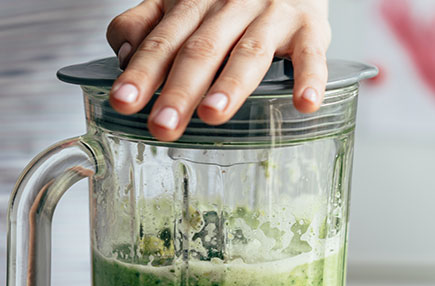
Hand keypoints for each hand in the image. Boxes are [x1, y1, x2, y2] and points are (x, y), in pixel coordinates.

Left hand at [106, 0, 330, 141]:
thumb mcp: (179, 2)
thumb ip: (146, 25)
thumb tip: (123, 54)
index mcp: (192, 6)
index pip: (163, 41)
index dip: (142, 72)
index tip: (123, 102)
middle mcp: (230, 8)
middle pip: (201, 50)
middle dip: (180, 89)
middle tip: (163, 125)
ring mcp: (271, 16)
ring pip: (249, 52)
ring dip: (231, 85)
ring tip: (213, 115)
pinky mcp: (310, 26)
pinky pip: (310, 53)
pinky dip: (309, 77)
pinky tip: (303, 103)